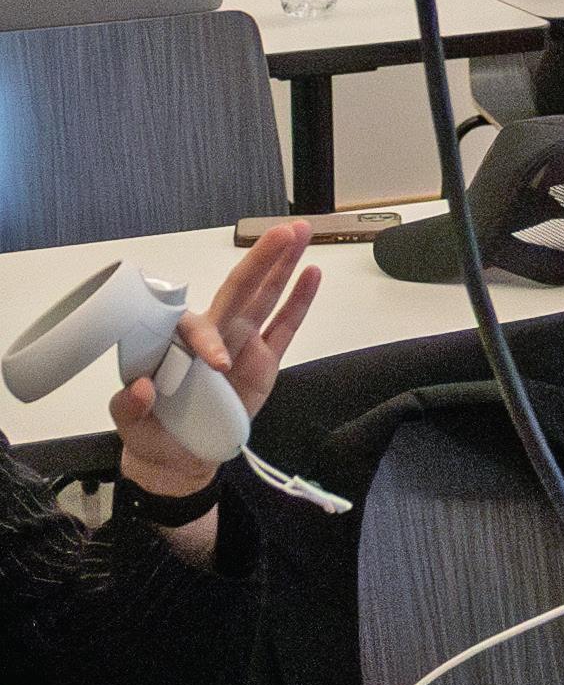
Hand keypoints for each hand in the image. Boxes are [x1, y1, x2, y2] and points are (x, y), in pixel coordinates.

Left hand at [112, 222, 321, 502]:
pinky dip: (300, 301)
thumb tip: (142, 389)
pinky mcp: (265, 361)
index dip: (207, 340)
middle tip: (284, 230)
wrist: (178, 455)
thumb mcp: (130, 421)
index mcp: (178, 340)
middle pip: (239, 288)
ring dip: (284, 265)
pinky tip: (312, 273)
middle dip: (262, 258)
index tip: (218, 365)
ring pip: (266, 297)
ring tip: (302, 233)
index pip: (196, 328)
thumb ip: (131, 405)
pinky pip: (285, 326)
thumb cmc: (151, 431)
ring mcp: (243, 343)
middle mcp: (214, 333)